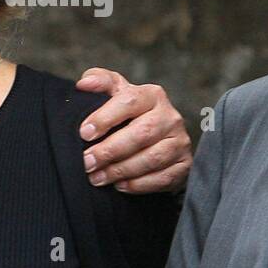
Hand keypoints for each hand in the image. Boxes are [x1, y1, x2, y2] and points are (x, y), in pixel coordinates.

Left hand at [75, 68, 191, 193]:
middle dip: (110, 150)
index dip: (105, 117)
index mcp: (152, 95)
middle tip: (87, 162)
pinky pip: (162, 178)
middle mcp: (170, 117)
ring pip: (151, 158)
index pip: (129, 101)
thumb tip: (83, 83)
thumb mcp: (117, 93)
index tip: (84, 133)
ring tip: (97, 177)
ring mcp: (180, 142)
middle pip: (141, 133)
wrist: (158, 138)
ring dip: (120, 171)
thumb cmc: (131, 114)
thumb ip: (101, 82)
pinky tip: (119, 185)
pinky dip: (138, 184)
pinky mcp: (184, 164)